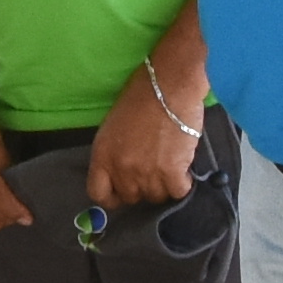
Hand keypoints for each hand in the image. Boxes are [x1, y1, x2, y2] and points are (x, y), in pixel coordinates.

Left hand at [87, 67, 204, 213]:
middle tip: (153, 170)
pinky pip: (178, 192)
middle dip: (141, 187)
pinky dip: (183, 183)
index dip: (112, 197)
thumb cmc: (141, 95)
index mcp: (102, 155)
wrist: (169, 85)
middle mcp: (121, 168)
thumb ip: (114, 153)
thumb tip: (125, 171)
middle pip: (131, 197)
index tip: (122, 193)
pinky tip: (184, 169)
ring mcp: (146, 173)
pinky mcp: (171, 172)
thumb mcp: (114, 126)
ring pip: (156, 197)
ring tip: (170, 165)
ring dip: (164, 185)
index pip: (99, 194)